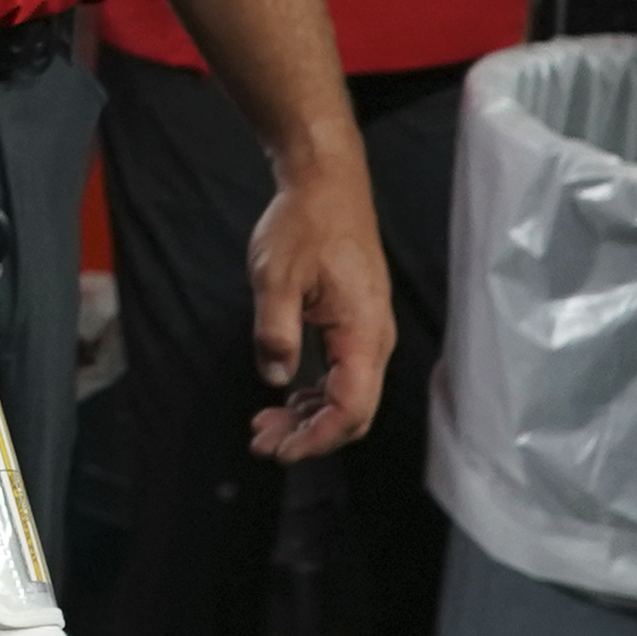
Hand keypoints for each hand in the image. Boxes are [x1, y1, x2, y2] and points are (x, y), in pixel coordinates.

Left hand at [244, 140, 394, 460]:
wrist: (327, 184)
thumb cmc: (304, 223)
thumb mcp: (275, 275)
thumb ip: (275, 330)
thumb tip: (277, 378)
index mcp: (362, 333)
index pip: (351, 408)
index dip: (316, 439)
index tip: (279, 450)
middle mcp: (374, 339)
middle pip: (352, 411)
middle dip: (310, 436)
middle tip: (262, 443)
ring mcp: (367, 333)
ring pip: (347, 396)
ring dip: (309, 418)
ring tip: (265, 426)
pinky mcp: (355, 324)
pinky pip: (342, 375)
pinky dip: (314, 394)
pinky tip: (286, 398)